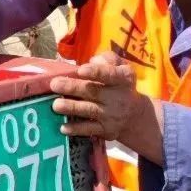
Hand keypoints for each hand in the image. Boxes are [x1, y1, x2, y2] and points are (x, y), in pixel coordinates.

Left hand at [49, 52, 163, 163]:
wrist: (134, 115)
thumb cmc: (119, 84)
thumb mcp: (121, 67)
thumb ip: (108, 59)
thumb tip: (93, 61)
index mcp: (123, 78)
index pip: (111, 74)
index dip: (96, 72)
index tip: (81, 70)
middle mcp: (119, 97)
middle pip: (94, 91)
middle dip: (73, 88)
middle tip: (55, 84)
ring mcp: (111, 115)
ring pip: (89, 110)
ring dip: (71, 108)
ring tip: (56, 105)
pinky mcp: (105, 130)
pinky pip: (89, 129)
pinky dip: (76, 129)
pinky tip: (63, 127)